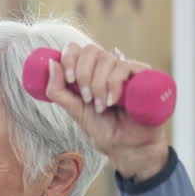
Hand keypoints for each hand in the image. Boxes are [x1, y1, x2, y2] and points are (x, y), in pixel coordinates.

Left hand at [44, 42, 168, 179]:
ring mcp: (126, 69)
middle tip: (86, 98)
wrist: (127, 146)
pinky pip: (124, 66)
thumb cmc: (103, 128)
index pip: (77, 49)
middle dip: (83, 74)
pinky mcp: (144, 75)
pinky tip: (113, 101)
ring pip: (107, 59)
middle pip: (90, 50)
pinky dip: (114, 84)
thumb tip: (50, 63)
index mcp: (90, 72)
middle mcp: (108, 67)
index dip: (69, 58)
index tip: (69, 79)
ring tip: (102, 107)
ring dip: (98, 85)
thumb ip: (58, 90)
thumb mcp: (74, 110)